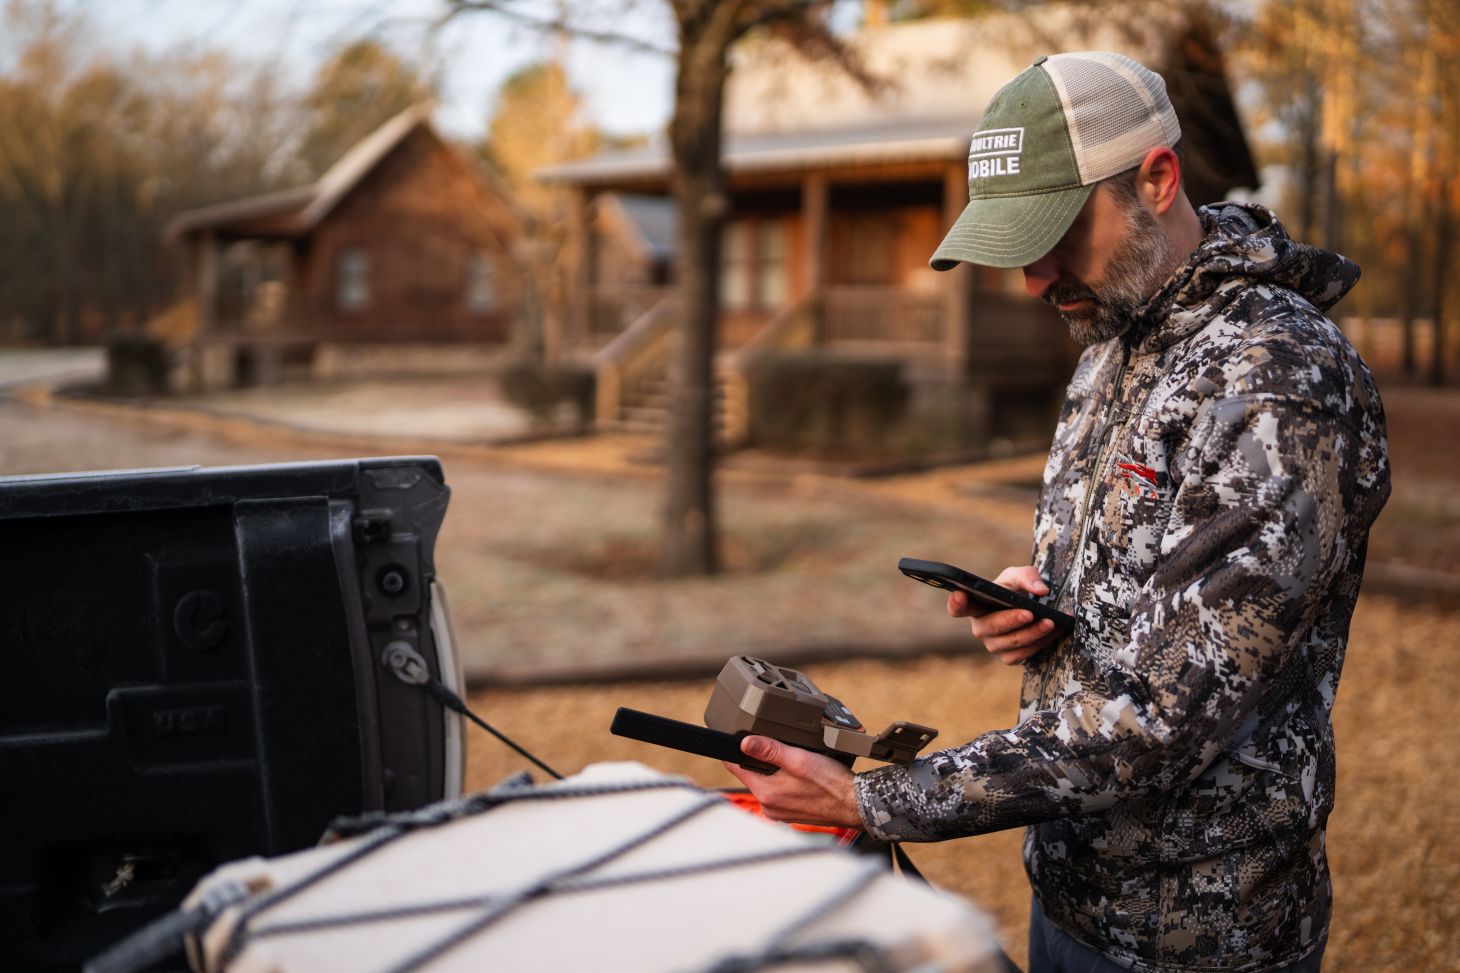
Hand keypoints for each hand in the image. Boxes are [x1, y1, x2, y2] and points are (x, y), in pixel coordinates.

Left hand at [721, 736, 861, 828]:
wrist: (856, 804)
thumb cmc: (832, 784)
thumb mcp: (799, 759)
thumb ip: (770, 751)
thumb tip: (745, 743)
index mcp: (766, 793)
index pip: (736, 768)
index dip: (734, 751)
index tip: (733, 740)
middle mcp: (769, 807)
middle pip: (752, 775)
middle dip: (760, 760)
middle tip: (779, 749)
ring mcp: (779, 812)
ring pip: (767, 783)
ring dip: (775, 772)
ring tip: (795, 763)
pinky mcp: (790, 814)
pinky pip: (779, 793)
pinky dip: (785, 783)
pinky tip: (802, 778)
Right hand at [947, 565, 1058, 665]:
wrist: (1031, 609)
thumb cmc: (1015, 591)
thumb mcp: (1019, 576)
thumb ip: (1028, 576)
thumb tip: (1041, 591)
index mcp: (975, 606)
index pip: (958, 607)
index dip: (956, 603)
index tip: (960, 594)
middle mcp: (980, 627)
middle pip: (990, 627)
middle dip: (1011, 620)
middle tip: (1029, 613)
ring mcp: (993, 644)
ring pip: (1010, 643)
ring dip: (1032, 633)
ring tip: (1050, 622)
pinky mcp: (1008, 656)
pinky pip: (1022, 654)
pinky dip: (1040, 643)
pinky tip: (1053, 631)